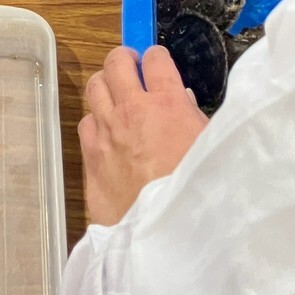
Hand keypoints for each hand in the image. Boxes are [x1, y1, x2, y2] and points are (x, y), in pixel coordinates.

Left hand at [79, 46, 208, 226]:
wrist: (166, 235)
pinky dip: (94, 122)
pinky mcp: (90, 157)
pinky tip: (105, 132)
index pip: (155, 59)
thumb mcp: (209, 148)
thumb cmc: (197, 192)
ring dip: (105, 85)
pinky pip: (85, 123)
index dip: (157, 58)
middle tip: (131, 68)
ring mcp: (106, 132)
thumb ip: (195, 119)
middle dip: (124, 60)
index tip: (157, 64)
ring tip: (115, 94)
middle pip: (116, 63)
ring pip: (95, 87)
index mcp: (166, 103)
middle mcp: (131, 110)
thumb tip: (184, 103)